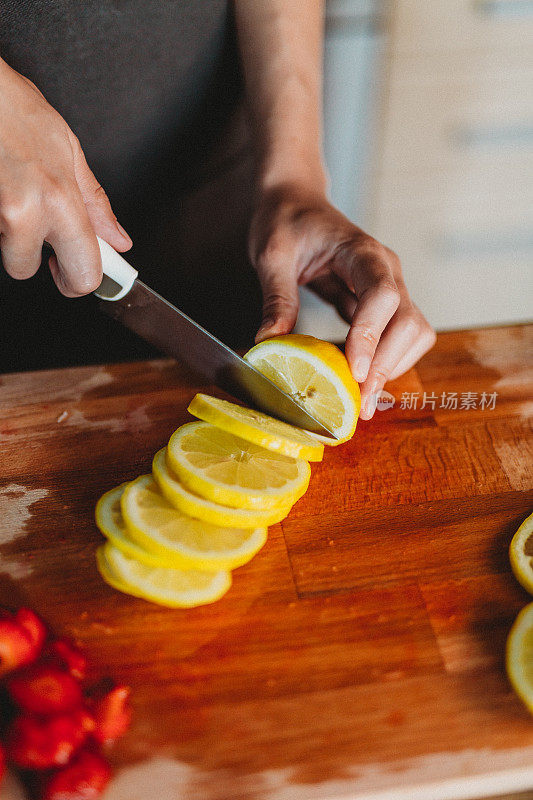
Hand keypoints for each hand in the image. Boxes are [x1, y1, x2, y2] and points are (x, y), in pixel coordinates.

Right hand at [0, 59, 130, 296]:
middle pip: (26, 271)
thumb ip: (94, 205)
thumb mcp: (69, 152)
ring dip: (7, 230)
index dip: (80, 280)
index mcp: (58, 200)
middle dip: (32, 257)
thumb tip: (117, 240)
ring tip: (12, 191)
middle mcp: (23, 211)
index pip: (84, 273)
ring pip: (2, 248)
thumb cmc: (14, 109)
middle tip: (37, 229)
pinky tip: (0, 188)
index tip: (78, 274)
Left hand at [249, 184, 435, 419]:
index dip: (371, 335)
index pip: (382, 295)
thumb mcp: (272, 254)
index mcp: (362, 252)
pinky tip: (360, 381)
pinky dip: (385, 363)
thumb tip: (269, 342)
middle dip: (386, 365)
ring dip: (392, 368)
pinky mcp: (382, 306)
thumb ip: (276, 296)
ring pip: (413, 334)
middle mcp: (386, 270)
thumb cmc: (286, 221)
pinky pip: (398, 338)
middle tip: (358, 403)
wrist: (296, 203)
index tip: (354, 371)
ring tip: (360, 398)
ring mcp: (390, 288)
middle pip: (408, 321)